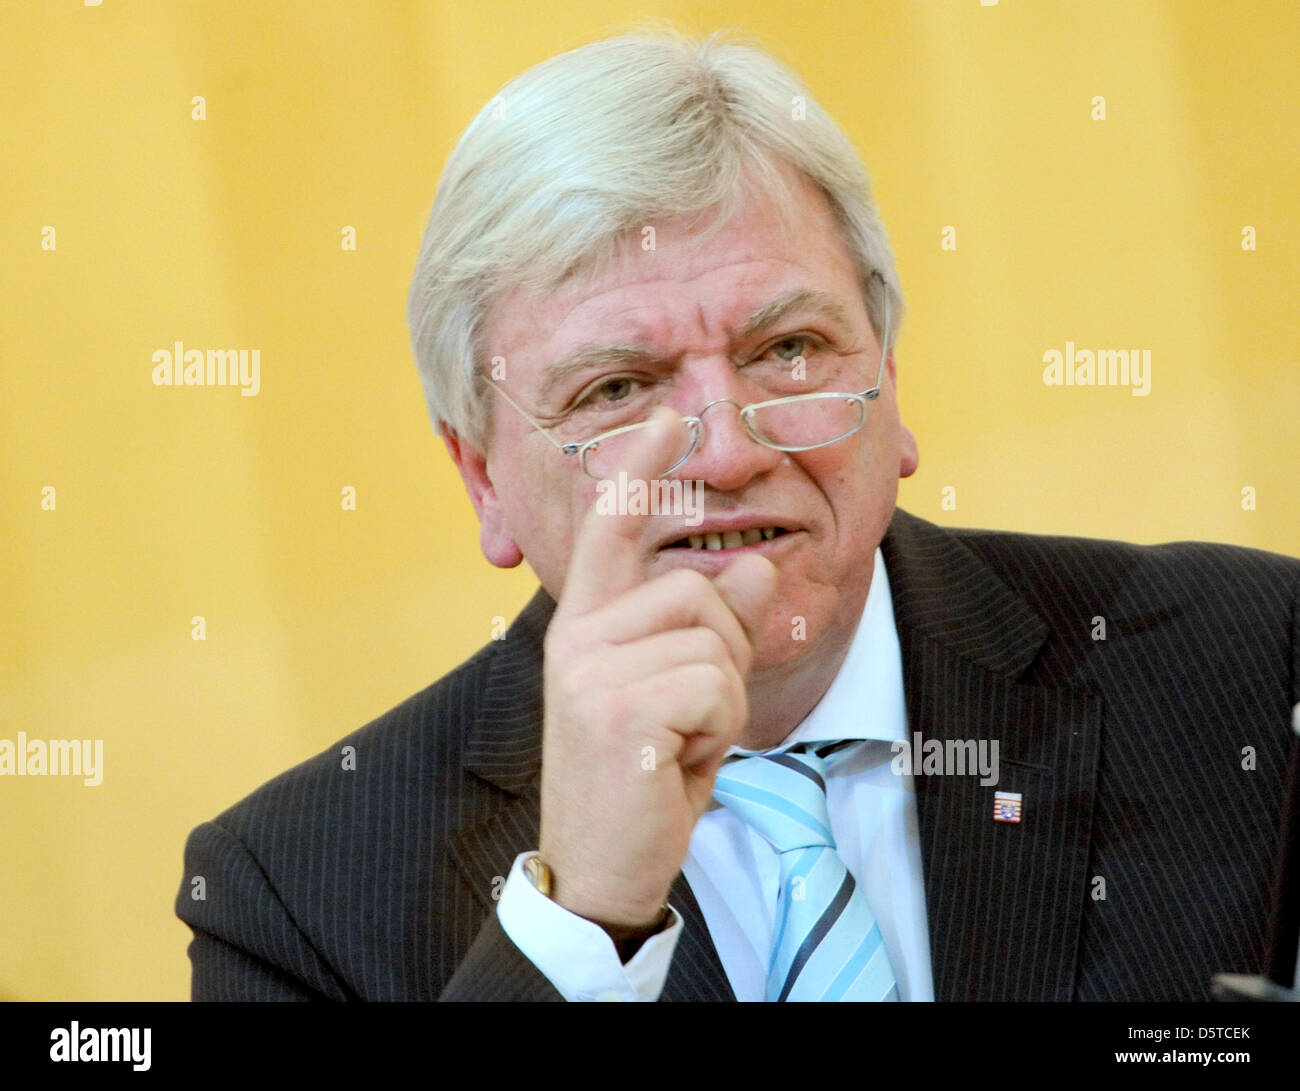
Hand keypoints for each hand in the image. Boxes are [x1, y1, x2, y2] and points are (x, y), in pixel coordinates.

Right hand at [537, 407, 776, 931]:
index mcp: (586, 625)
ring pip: (712, 636)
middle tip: (693, 714)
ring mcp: (591, 673)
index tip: (667, 418)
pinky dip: (718, 729)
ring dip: (721, 698)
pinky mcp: (616, 712)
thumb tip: (756, 564)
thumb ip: (711, 627)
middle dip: (724, 651)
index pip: (612, 527)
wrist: (601, 863)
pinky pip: (713, 685)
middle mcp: (578, 637)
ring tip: (681, 739)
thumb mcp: (680, 691)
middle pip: (697, 588)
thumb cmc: (642, 774)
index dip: (642, 470)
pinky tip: (679, 761)